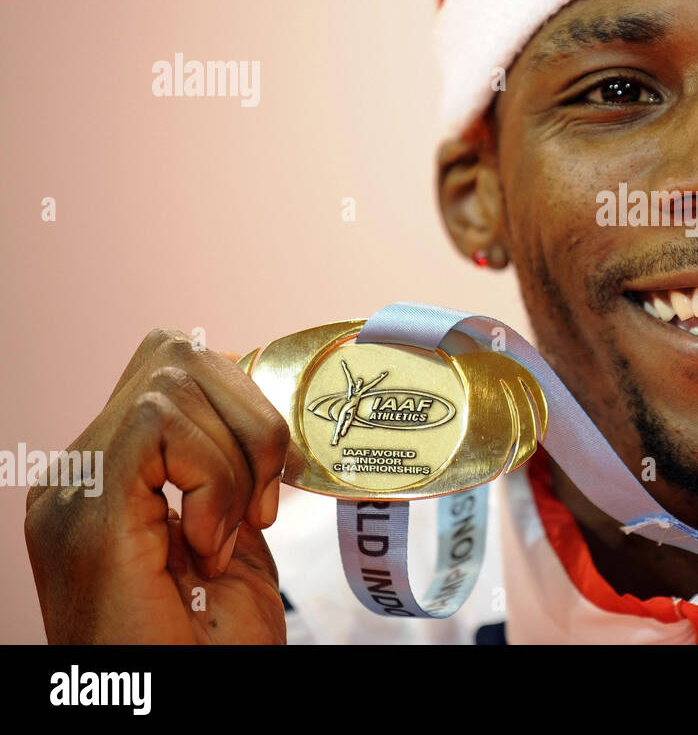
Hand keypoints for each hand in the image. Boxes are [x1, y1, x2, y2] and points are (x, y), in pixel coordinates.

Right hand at [25, 330, 290, 642]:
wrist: (181, 709)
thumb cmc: (210, 646)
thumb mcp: (234, 537)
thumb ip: (231, 469)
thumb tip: (260, 400)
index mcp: (108, 475)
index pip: (175, 367)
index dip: (245, 404)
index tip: (271, 489)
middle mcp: (76, 473)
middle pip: (177, 352)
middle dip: (251, 415)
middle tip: (262, 507)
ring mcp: (72, 491)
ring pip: (175, 377)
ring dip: (237, 457)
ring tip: (230, 536)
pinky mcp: (84, 515)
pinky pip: (161, 424)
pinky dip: (214, 477)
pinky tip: (211, 544)